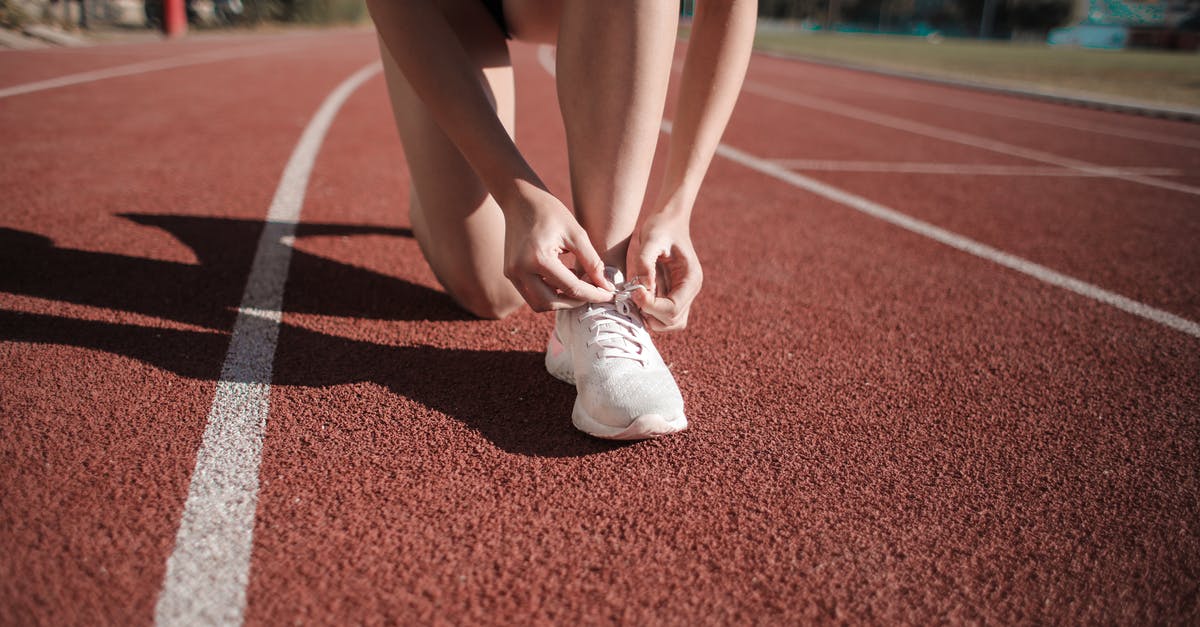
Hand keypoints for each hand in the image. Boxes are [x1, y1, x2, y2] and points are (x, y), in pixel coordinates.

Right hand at [501, 186, 613, 311]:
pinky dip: (549, 293)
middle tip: (593, 293)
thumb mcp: (577, 234)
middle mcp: (520, 270)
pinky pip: (531, 294)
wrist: (521, 199)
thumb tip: (606, 286)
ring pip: (539, 304)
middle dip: (575, 302)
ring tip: (578, 286)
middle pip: (552, 303)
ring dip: (560, 301)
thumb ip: (592, 262)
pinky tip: (563, 279)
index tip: (609, 295)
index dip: (594, 294)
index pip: (571, 288)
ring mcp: (512, 273)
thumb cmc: (550, 212)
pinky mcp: (510, 273)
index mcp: (539, 258)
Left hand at [626, 212, 701, 331]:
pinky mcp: (671, 295)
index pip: (674, 308)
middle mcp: (689, 291)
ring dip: (649, 316)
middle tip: (634, 295)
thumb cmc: (660, 227)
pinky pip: (662, 315)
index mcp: (690, 279)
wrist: (667, 220)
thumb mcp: (651, 238)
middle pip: (672, 321)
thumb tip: (642, 287)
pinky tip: (637, 296)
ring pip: (668, 323)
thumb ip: (645, 262)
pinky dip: (648, 312)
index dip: (652, 306)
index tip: (635, 292)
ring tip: (635, 296)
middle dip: (650, 314)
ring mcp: (682, 295)